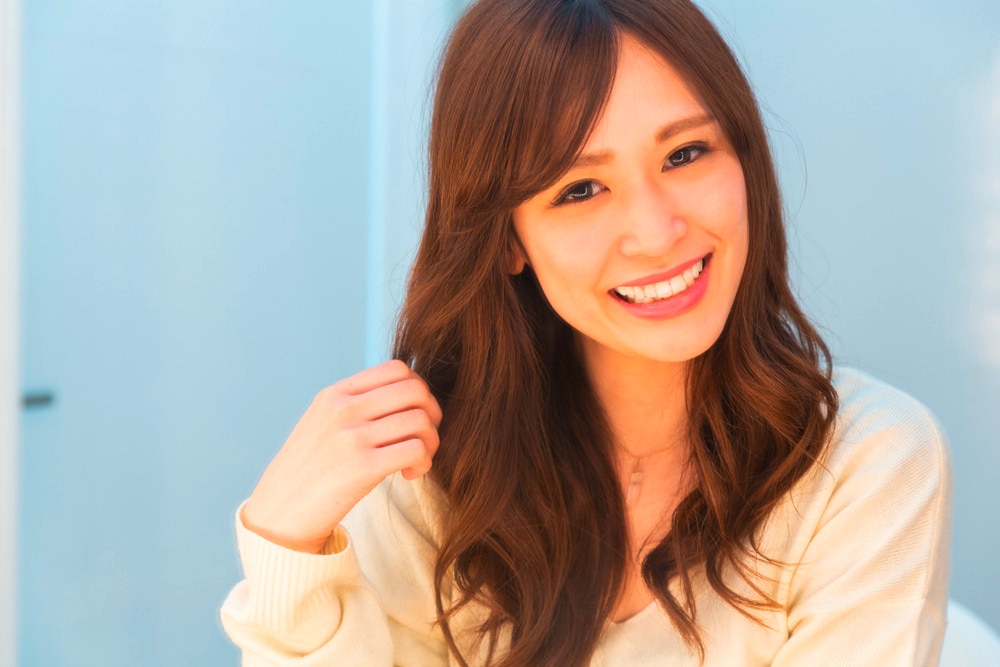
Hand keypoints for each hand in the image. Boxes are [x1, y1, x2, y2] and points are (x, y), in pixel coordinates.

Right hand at [241, 360, 441, 553]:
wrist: (280, 513)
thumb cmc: (310, 469)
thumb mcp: (322, 422)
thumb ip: (356, 404)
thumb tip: (407, 393)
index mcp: (335, 394)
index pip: (397, 368)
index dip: (418, 390)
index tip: (413, 414)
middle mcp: (344, 409)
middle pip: (416, 390)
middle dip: (432, 414)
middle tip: (423, 438)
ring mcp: (352, 437)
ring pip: (421, 420)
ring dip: (430, 442)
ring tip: (415, 460)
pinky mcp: (362, 467)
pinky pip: (416, 450)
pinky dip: (424, 462)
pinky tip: (408, 473)